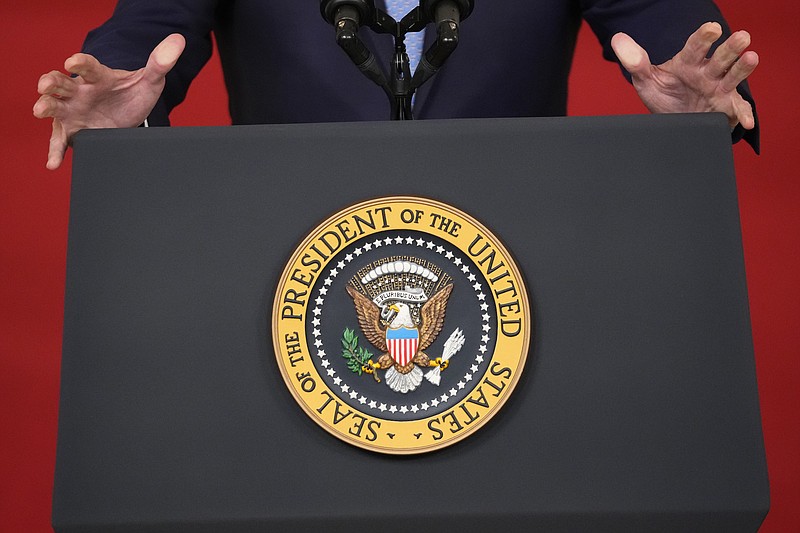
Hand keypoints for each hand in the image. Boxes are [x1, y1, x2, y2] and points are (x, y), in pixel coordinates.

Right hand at [33, 34, 185, 169]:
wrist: (128, 115)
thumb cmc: (133, 93)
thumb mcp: (150, 80)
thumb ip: (160, 64)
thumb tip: (178, 41)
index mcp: (97, 76)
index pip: (87, 66)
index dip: (80, 63)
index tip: (73, 62)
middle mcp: (79, 92)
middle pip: (61, 83)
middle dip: (50, 83)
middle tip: (45, 85)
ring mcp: (72, 111)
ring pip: (54, 108)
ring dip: (45, 107)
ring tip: (40, 110)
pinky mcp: (72, 131)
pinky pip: (61, 142)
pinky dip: (55, 152)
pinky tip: (53, 163)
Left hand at [611, 22, 757, 130]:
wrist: (675, 122)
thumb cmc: (665, 95)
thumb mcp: (646, 80)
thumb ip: (635, 62)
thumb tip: (617, 40)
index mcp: (689, 62)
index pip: (696, 46)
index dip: (704, 37)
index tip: (711, 29)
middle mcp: (708, 72)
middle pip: (721, 57)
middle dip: (731, 47)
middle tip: (742, 37)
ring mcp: (719, 89)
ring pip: (733, 77)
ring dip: (743, 69)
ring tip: (751, 58)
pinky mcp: (726, 109)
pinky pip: (737, 111)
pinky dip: (743, 115)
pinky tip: (746, 120)